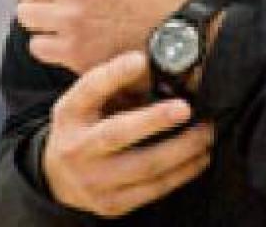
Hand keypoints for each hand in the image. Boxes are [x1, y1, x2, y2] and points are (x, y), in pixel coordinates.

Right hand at [44, 51, 214, 216]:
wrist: (58, 178)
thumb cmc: (82, 127)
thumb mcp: (85, 100)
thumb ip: (113, 83)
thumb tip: (155, 65)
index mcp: (71, 113)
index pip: (89, 89)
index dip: (114, 73)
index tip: (140, 59)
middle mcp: (78, 148)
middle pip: (117, 134)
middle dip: (155, 120)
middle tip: (186, 107)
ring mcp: (95, 181)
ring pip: (145, 167)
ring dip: (183, 149)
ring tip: (207, 132)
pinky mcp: (114, 205)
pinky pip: (154, 189)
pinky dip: (183, 172)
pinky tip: (200, 157)